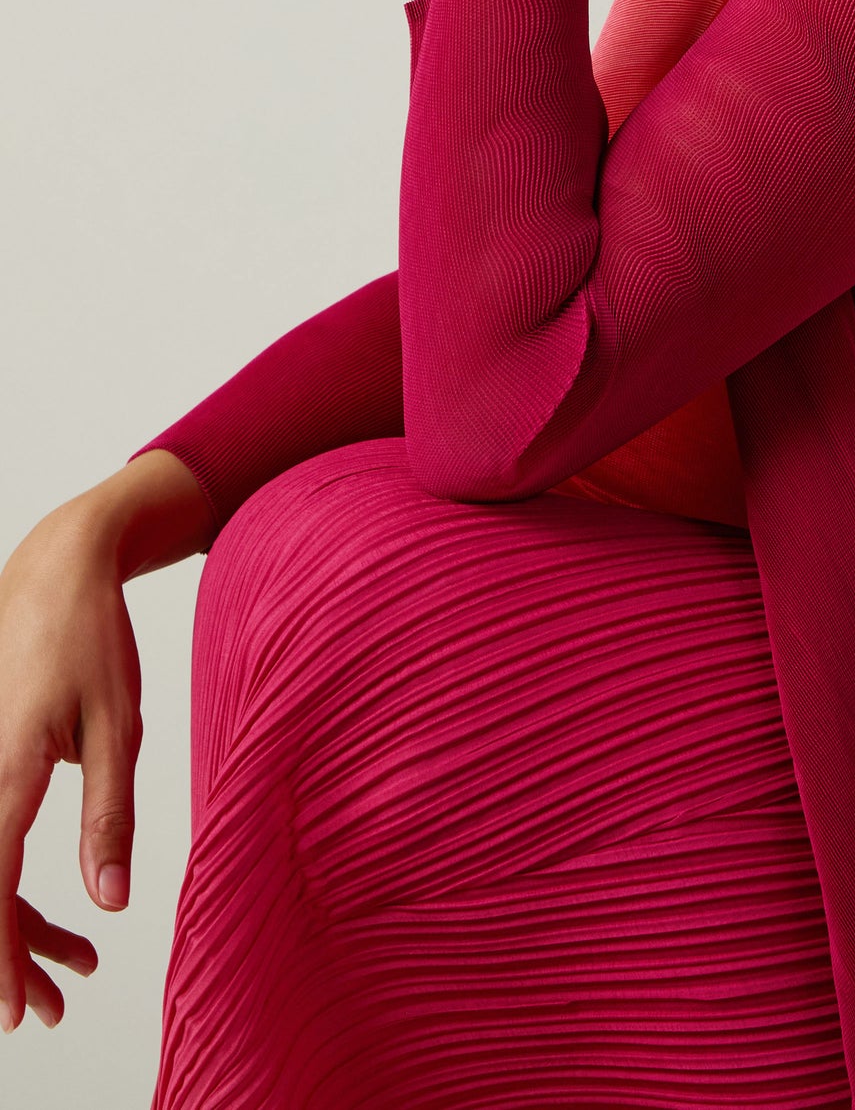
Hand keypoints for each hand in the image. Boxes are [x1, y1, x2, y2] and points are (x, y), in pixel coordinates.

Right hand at [0, 501, 144, 1032]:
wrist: (55, 568)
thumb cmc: (92, 639)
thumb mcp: (118, 727)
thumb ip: (109, 817)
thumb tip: (111, 903)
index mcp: (3, 771)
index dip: (1, 958)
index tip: (16, 1011)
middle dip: (3, 955)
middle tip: (46, 1006)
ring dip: (4, 921)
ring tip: (58, 967)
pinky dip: (2, 878)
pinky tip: (34, 908)